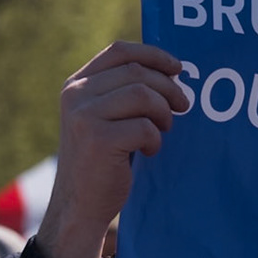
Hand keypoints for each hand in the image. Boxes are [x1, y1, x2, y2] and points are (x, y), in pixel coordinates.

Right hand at [39, 42, 187, 257]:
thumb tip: (172, 71)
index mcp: (76, 84)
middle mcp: (75, 95)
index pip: (119, 51)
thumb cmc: (102, 161)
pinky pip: (144, 127)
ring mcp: (83, 116)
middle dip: (168, 88)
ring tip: (162, 130)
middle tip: (182, 107)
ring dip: (163, 113)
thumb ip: (124, 92)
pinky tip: (148, 151)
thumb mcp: (104, 118)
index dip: (153, 55)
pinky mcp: (97, 139)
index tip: (178, 68)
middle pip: (136, 72)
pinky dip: (155, 139)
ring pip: (142, 95)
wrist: (80, 206)